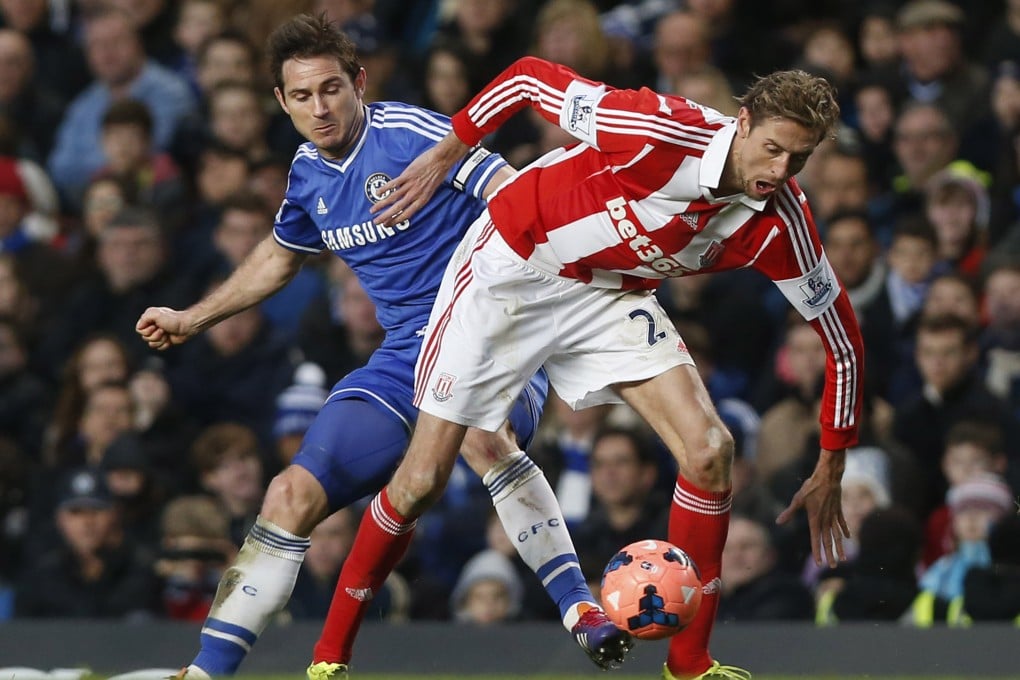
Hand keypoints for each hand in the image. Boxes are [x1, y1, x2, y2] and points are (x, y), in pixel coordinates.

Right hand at [135, 306, 195, 350]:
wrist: (187, 326)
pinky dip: (164, 345)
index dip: (146, 330)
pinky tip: (170, 339)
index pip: (139, 330)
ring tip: (167, 334)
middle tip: (163, 330)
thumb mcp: (156, 314)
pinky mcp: (165, 341)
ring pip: (151, 344)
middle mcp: (153, 327)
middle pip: (145, 338)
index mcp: (149, 319)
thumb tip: (140, 327)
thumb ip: (145, 318)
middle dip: (155, 336)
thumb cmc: (173, 319)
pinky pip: (159, 348)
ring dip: (160, 340)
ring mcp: (159, 335)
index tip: (155, 326)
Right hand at [370, 133, 470, 225]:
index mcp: (422, 200)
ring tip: (373, 210)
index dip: (396, 221)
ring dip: (381, 205)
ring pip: (393, 198)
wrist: (441, 161)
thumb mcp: (431, 189)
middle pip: (397, 209)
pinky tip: (377, 193)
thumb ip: (419, 195)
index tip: (387, 225)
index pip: (407, 215)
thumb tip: (409, 198)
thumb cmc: (438, 174)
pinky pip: (393, 184)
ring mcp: (410, 185)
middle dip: (385, 217)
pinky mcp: (407, 176)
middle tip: (376, 222)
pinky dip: (384, 189)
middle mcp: (415, 195)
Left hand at [776, 447, 849, 567]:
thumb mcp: (797, 500)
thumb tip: (778, 522)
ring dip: (840, 547)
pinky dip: (845, 531)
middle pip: (828, 541)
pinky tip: (848, 538)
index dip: (817, 552)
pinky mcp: (839, 510)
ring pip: (838, 535)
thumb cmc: (810, 487)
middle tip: (833, 566)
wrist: (828, 477)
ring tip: (844, 558)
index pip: (815, 540)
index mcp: (815, 520)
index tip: (819, 564)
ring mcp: (834, 516)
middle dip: (830, 554)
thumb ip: (789, 513)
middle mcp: (826, 520)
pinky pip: (842, 523)